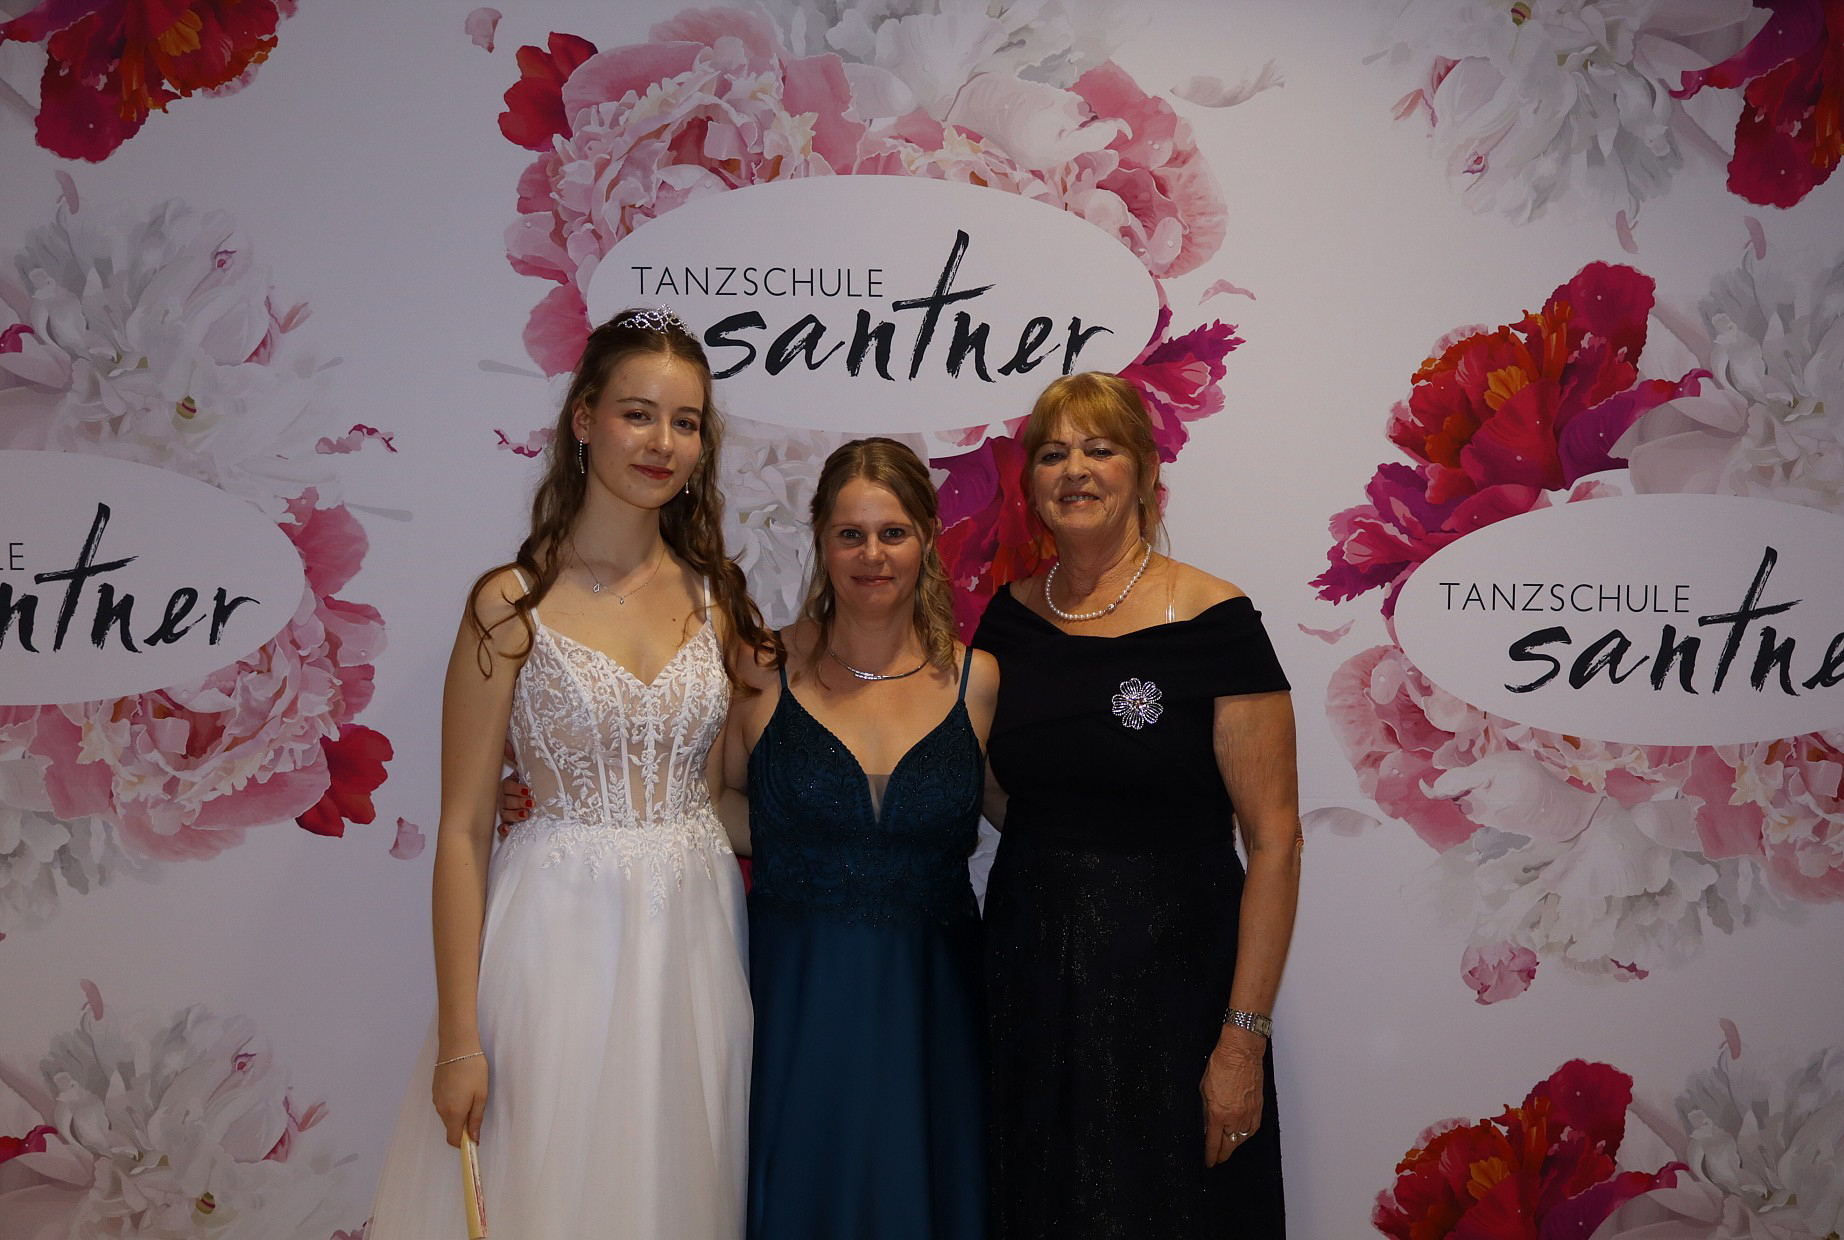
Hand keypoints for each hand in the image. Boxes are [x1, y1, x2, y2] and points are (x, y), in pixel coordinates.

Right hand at [433, 1052, 488, 1147]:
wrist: (457, 1046)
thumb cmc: (472, 1069)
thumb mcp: (481, 1095)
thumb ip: (476, 1119)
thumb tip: (474, 1138)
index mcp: (453, 1112)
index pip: (453, 1139)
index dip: (463, 1143)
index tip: (474, 1140)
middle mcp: (441, 1109)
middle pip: (451, 1127)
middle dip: (463, 1126)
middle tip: (477, 1111)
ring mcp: (436, 1099)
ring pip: (447, 1115)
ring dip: (458, 1113)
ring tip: (471, 1094)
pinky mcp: (434, 1090)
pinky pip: (444, 1104)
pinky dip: (452, 1103)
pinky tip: (462, 1088)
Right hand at [498, 741, 530, 839]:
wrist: (540, 796)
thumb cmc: (533, 781)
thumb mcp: (528, 768)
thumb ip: (518, 756)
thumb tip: (506, 741)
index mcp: (509, 785)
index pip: (508, 786)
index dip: (516, 788)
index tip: (528, 790)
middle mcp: (505, 798)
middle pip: (506, 801)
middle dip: (519, 802)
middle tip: (532, 803)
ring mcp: (506, 811)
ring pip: (505, 814)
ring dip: (514, 815)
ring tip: (526, 815)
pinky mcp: (510, 823)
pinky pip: (502, 827)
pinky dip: (504, 829)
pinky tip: (509, 830)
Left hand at [1200, 1037, 1264, 1166]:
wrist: (1241, 1052)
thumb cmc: (1221, 1065)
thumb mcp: (1204, 1089)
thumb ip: (1206, 1110)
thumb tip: (1208, 1124)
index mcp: (1218, 1113)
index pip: (1214, 1143)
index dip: (1211, 1155)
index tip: (1209, 1161)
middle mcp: (1235, 1117)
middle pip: (1229, 1145)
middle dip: (1223, 1155)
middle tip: (1218, 1159)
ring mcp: (1249, 1113)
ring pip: (1242, 1139)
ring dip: (1234, 1145)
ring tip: (1228, 1148)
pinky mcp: (1258, 1108)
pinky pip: (1253, 1128)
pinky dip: (1247, 1134)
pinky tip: (1242, 1135)